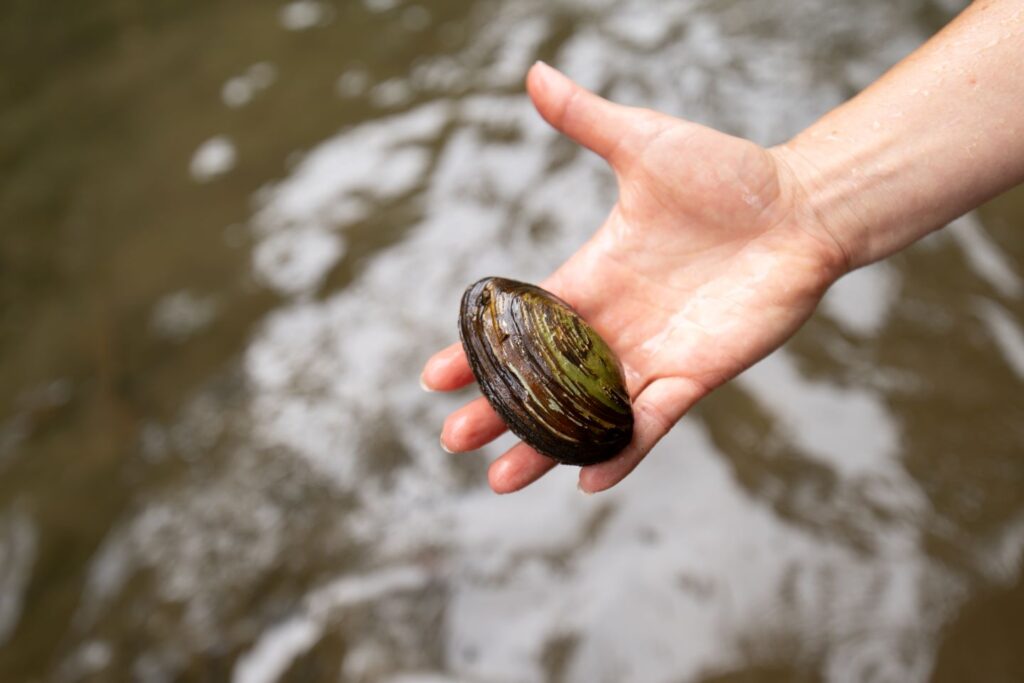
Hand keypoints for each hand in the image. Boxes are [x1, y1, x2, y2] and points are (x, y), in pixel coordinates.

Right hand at [422, 62, 846, 493]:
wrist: (801, 205)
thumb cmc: (726, 173)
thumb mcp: (643, 143)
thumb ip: (585, 120)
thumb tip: (533, 72)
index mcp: (592, 275)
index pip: (521, 323)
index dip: (477, 351)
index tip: (434, 375)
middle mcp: (614, 323)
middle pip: (544, 379)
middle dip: (499, 410)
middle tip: (454, 440)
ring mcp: (653, 353)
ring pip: (589, 412)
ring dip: (547, 446)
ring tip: (502, 479)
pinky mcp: (696, 373)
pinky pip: (652, 421)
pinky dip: (621, 451)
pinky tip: (586, 480)